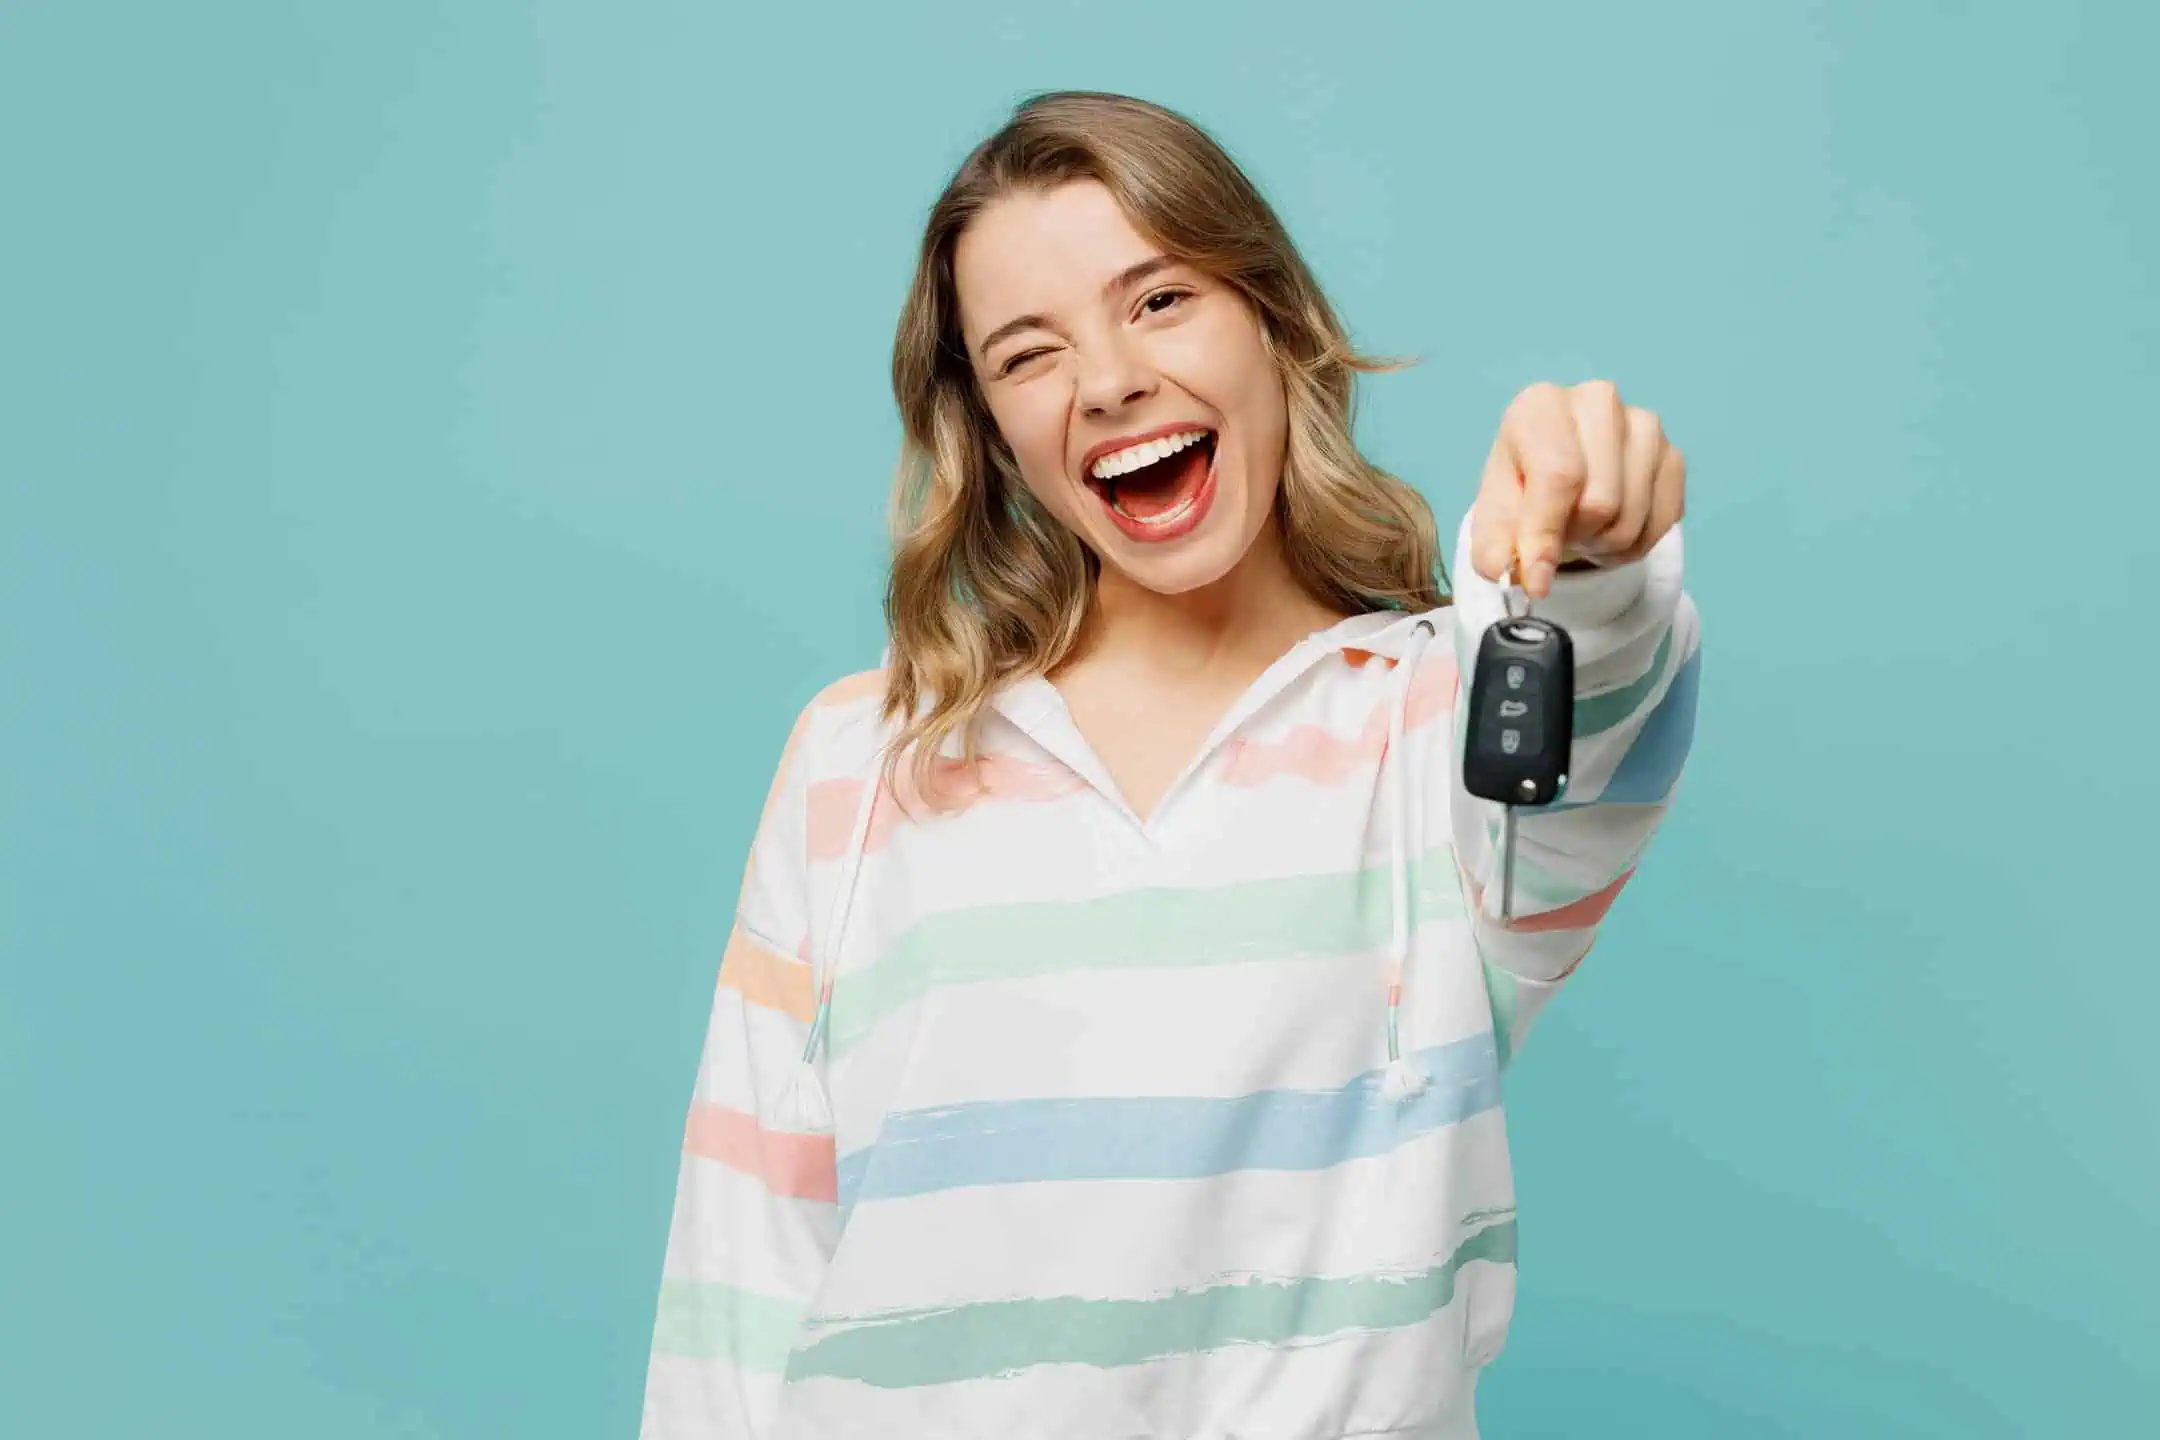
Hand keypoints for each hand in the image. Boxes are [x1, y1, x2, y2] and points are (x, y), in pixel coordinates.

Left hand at [1469, 380, 1686, 598]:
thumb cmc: (1524, 485)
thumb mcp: (1495, 512)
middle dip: (1575, 537)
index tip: (1535, 581)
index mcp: (1542, 406)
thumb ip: (1493, 543)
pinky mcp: (1673, 454)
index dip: (1546, 535)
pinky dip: (1633, 545)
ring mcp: (1644, 425)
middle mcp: (1599, 402)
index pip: (1557, 475)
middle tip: (1558, 532)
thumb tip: (1502, 570)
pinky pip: (1662, 524)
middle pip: (1600, 503)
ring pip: (1632, 520)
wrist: (1562, 471)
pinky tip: (1610, 528)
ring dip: (1602, 546)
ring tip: (1581, 529)